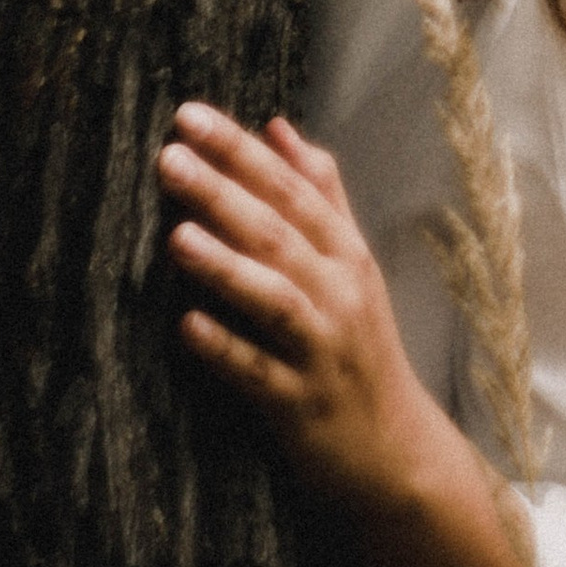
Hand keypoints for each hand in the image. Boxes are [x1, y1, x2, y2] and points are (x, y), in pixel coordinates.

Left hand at [160, 100, 532, 566]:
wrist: (396, 451)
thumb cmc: (360, 347)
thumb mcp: (352, 263)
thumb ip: (319, 194)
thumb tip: (280, 127)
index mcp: (348, 254)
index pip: (293, 189)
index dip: (241, 151)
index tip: (190, 115)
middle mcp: (341, 295)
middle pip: (279, 235)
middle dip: (224, 192)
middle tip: (169, 156)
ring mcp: (323, 351)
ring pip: (275, 299)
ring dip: (227, 266)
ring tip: (177, 236)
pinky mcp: (301, 406)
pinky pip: (260, 374)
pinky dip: (226, 349)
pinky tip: (187, 327)